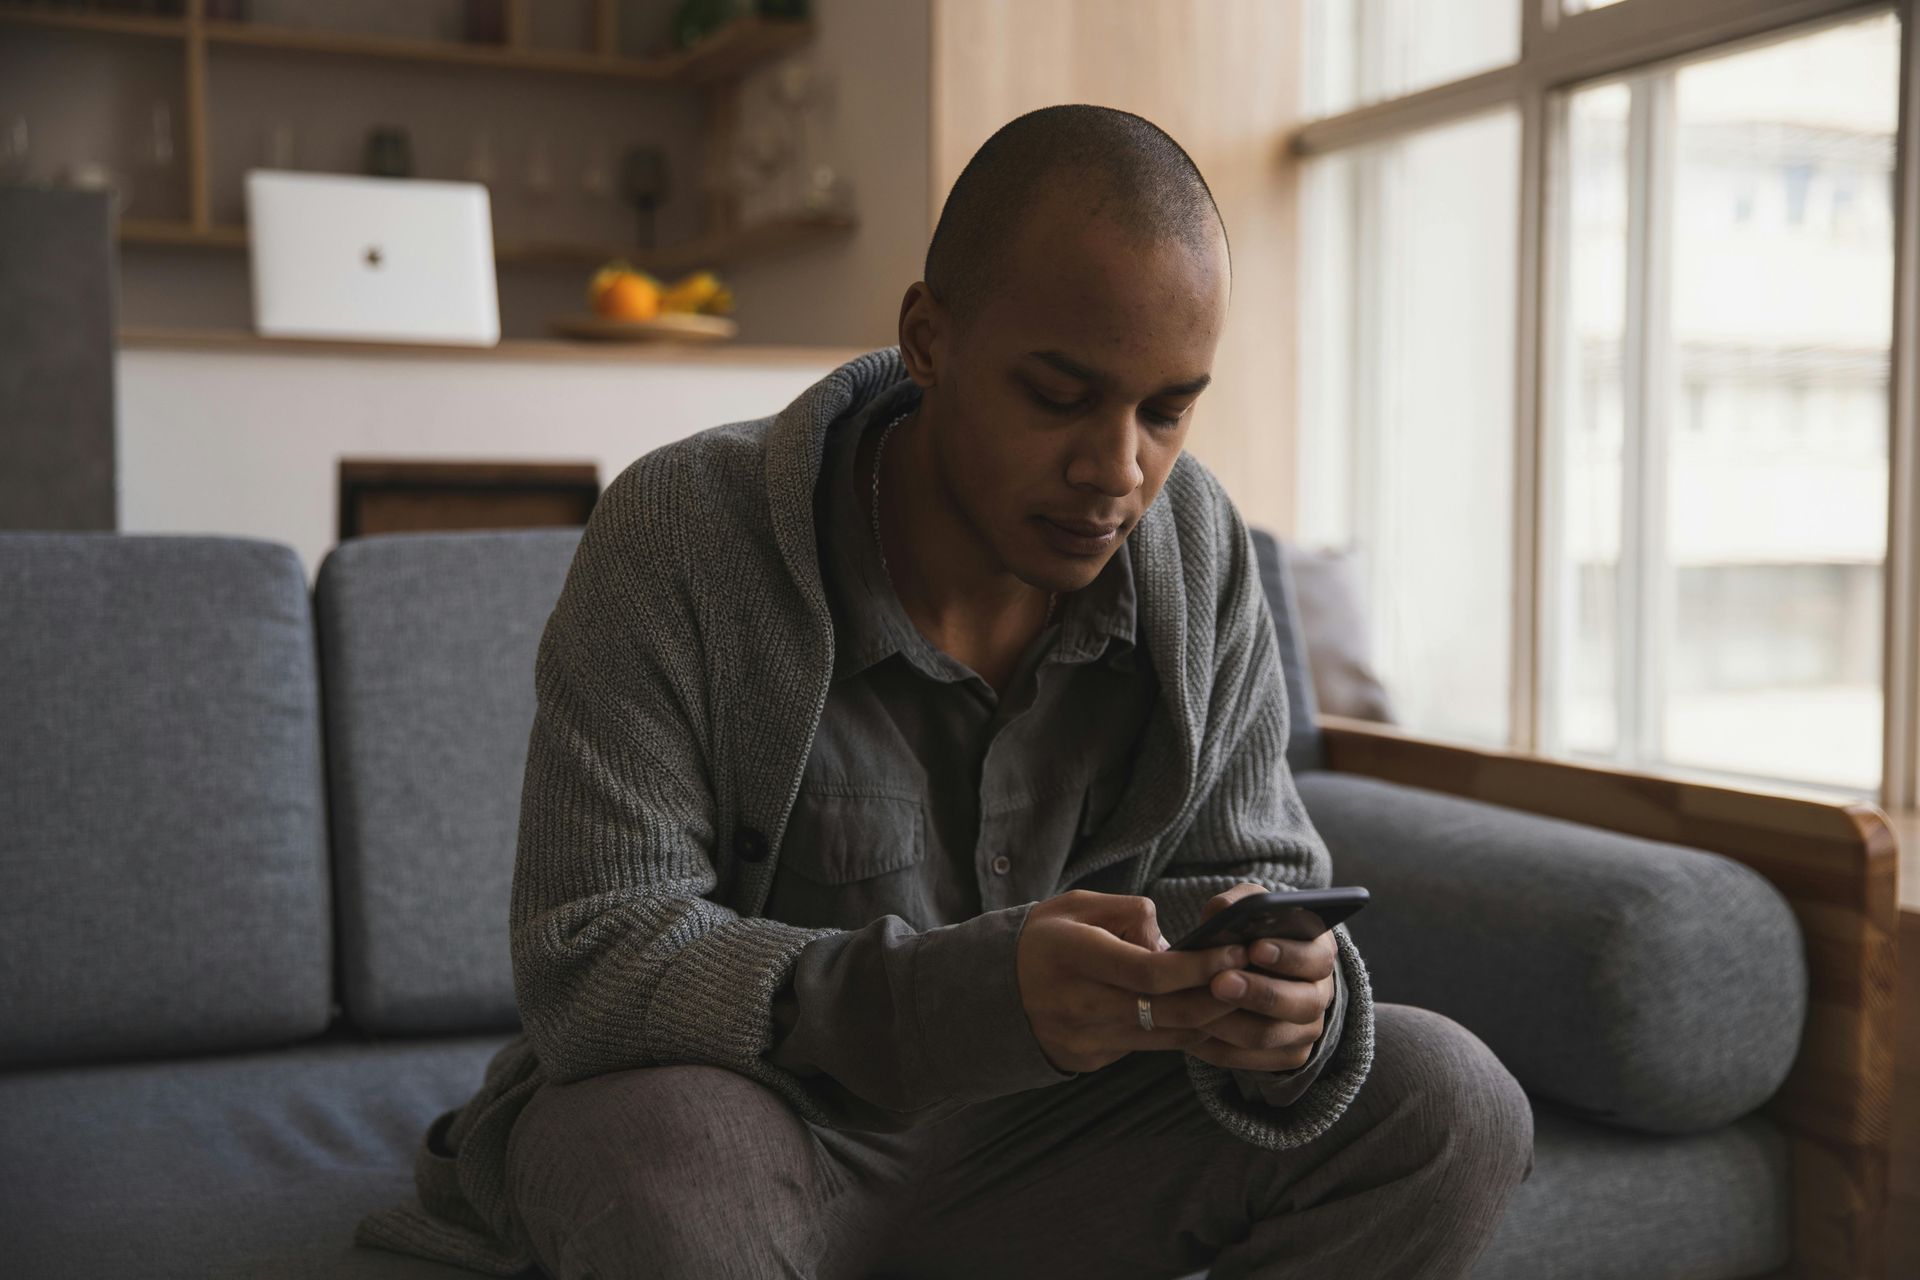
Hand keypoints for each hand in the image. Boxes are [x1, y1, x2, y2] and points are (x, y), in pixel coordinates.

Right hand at [1014, 890, 1251, 1073]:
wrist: (992, 992)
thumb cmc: (1044, 938)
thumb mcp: (1075, 906)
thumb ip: (1127, 913)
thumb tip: (1170, 941)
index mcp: (1073, 955)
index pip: (1150, 972)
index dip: (1199, 966)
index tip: (1234, 950)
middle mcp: (1078, 1003)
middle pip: (1168, 1013)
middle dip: (1219, 996)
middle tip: (1251, 975)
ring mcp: (1084, 1038)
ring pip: (1166, 1037)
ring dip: (1208, 1019)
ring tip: (1235, 993)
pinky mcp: (1090, 1060)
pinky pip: (1147, 1047)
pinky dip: (1178, 1031)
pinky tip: (1199, 1012)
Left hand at [1182, 883, 1337, 1072]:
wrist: (1252, 974)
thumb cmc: (1249, 934)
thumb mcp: (1247, 910)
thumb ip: (1236, 904)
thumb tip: (1221, 912)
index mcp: (1319, 952)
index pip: (1315, 957)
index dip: (1288, 955)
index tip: (1253, 949)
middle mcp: (1320, 994)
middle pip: (1299, 1003)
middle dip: (1258, 993)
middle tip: (1219, 983)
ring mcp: (1306, 1030)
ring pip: (1269, 1035)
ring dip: (1228, 1024)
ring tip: (1195, 1009)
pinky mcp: (1286, 1056)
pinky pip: (1251, 1061)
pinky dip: (1218, 1048)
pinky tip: (1191, 1034)